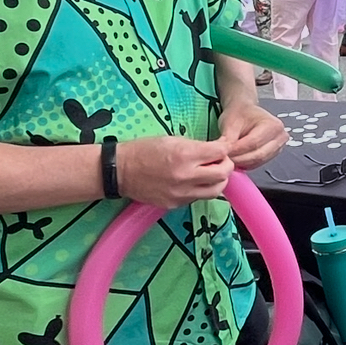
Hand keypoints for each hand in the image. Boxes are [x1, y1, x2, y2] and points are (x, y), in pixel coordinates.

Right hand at [115, 136, 233, 208]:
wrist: (120, 171)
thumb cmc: (145, 150)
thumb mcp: (173, 139)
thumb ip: (198, 146)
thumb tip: (218, 150)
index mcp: (185, 155)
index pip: (221, 153)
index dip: (225, 148)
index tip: (222, 147)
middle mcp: (185, 176)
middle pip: (224, 174)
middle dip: (225, 165)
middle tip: (219, 160)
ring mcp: (180, 194)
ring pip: (215, 191)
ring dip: (217, 180)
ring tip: (209, 172)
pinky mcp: (174, 204)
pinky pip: (198, 198)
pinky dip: (201, 189)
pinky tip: (193, 181)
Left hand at [218, 103, 287, 170]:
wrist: (245, 112)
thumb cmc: (239, 114)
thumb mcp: (230, 123)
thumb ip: (227, 140)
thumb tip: (222, 155)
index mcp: (273, 125)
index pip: (253, 143)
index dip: (236, 150)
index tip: (222, 153)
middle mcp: (280, 137)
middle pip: (258, 155)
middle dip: (238, 159)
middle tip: (223, 158)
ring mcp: (278, 146)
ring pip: (257, 162)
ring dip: (241, 162)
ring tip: (228, 157)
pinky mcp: (272, 154)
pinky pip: (257, 164)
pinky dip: (245, 164)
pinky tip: (236, 158)